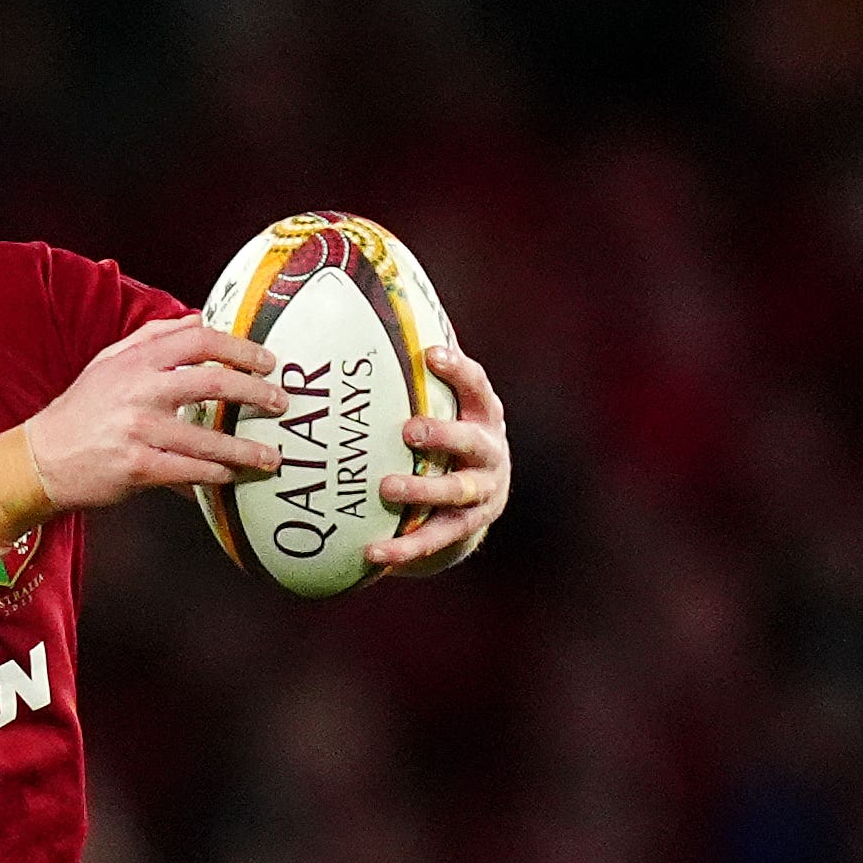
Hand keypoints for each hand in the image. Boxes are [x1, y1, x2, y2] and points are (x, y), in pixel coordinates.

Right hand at [20, 315, 287, 512]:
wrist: (40, 459)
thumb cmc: (81, 411)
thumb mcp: (108, 362)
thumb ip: (152, 339)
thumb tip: (196, 320)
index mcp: (137, 361)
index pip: (200, 341)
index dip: (240, 348)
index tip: (267, 362)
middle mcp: (140, 391)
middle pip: (215, 383)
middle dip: (257, 394)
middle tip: (280, 404)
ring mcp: (138, 431)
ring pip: (208, 438)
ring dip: (246, 449)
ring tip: (270, 456)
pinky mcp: (136, 468)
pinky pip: (188, 471)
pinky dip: (215, 474)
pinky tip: (231, 476)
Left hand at [367, 345, 511, 575]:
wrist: (474, 505)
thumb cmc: (447, 442)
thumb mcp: (444, 407)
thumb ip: (424, 376)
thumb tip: (389, 308)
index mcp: (485, 416)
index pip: (477, 388)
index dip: (457, 370)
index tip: (430, 353)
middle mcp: (490, 453)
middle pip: (472, 442)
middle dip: (442, 436)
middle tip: (407, 431)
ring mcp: (481, 494)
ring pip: (455, 493)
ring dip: (422, 490)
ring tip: (385, 488)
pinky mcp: (465, 530)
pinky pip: (434, 540)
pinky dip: (403, 549)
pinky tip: (372, 554)